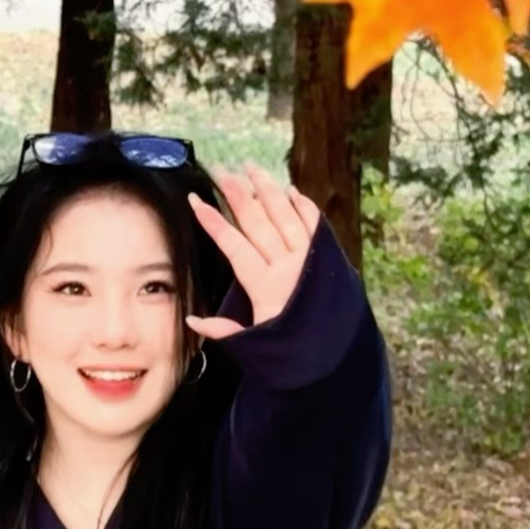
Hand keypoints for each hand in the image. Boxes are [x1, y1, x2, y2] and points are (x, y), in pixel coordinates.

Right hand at [186, 163, 320, 339]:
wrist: (337, 359)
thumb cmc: (293, 352)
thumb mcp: (255, 346)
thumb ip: (223, 330)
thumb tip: (192, 321)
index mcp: (265, 286)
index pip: (233, 245)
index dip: (213, 222)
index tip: (195, 201)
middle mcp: (287, 266)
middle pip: (258, 222)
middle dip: (237, 194)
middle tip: (221, 171)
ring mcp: (309, 260)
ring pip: (285, 216)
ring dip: (268, 190)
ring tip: (252, 168)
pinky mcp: (327, 259)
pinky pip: (315, 226)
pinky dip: (303, 206)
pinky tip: (291, 191)